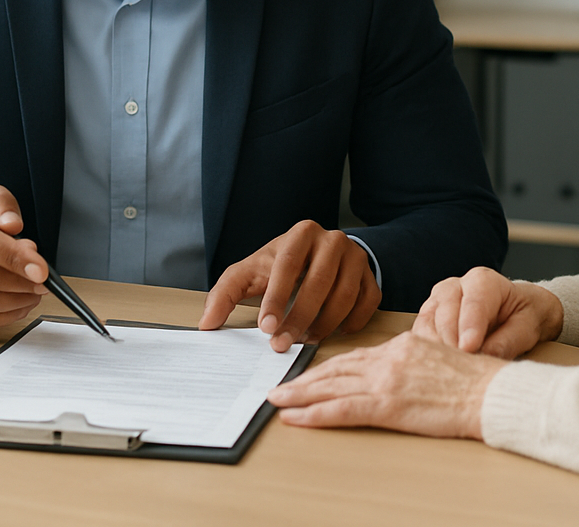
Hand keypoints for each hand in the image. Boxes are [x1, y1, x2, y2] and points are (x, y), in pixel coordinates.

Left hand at [198, 220, 380, 351]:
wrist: (319, 255)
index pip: (288, 265)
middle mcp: (332, 240)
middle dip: (299, 317)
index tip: (266, 327)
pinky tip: (333, 333)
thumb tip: (206, 323)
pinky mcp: (371, 276)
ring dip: (324, 324)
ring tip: (305, 341)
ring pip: (344, 295)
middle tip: (282, 344)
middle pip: (318, 282)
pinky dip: (351, 322)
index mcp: (301, 233)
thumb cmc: (280, 267)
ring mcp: (356, 257)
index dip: (277, 298)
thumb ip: (225, 294)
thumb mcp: (250, 273)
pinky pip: (367, 303)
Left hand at [267, 331, 503, 438]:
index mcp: (402, 344)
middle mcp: (388, 358)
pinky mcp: (387, 405)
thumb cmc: (477, 379)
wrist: (491, 392)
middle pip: (337, 369)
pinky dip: (314, 414)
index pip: (355, 357)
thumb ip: (418, 354)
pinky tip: (296, 418)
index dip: (328, 367)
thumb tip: (407, 361)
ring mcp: (386, 380)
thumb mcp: (443, 353)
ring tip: (277, 400)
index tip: (309, 373)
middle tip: (279, 386)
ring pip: (331, 386)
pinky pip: (341, 410)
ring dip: (300, 394)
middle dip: (305, 379)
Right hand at [412, 267, 563, 358]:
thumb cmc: (521, 317)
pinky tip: (441, 371)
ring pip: (428, 327)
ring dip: (438, 352)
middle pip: (445, 315)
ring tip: (453, 375)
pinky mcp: (426, 321)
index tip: (469, 348)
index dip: (470, 326)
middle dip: (453, 344)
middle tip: (462, 371)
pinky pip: (420, 339)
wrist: (514, 313)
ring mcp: (435, 303)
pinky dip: (428, 355)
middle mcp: (453, 287)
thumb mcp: (527, 328)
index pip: (473, 302)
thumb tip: (487, 355)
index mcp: (482, 281)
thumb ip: (508, 340)